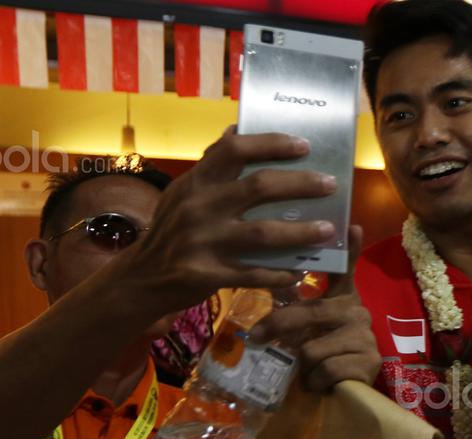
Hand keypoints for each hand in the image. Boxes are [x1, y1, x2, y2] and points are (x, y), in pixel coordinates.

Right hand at [120, 127, 345, 315]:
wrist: (142, 278)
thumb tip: (239, 128)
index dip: (271, 143)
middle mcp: (198, 207)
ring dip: (301, 232)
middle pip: (258, 187)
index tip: (304, 145)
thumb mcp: (184, 192)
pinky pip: (255, 274)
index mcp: (196, 181)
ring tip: (328, 230)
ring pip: (263, 233)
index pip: (234, 149)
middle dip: (300, 184)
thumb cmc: (173, 230)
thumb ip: (212, 165)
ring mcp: (202, 242)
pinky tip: (300, 272)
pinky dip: (280, 273)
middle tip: (329, 185)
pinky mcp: (207, 275)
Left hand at [249, 226, 381, 391]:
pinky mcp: (368, 362)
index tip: (351, 225)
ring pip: (311, 348)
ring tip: (308, 371)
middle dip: (279, 326)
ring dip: (302, 366)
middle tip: (255, 337)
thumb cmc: (324, 359)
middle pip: (311, 312)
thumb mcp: (309, 331)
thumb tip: (269, 287)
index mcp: (343, 301)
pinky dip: (314, 382)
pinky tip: (320, 384)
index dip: (350, 249)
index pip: (345, 271)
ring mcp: (365, 337)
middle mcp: (358, 313)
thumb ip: (296, 311)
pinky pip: (325, 370)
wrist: (349, 397)